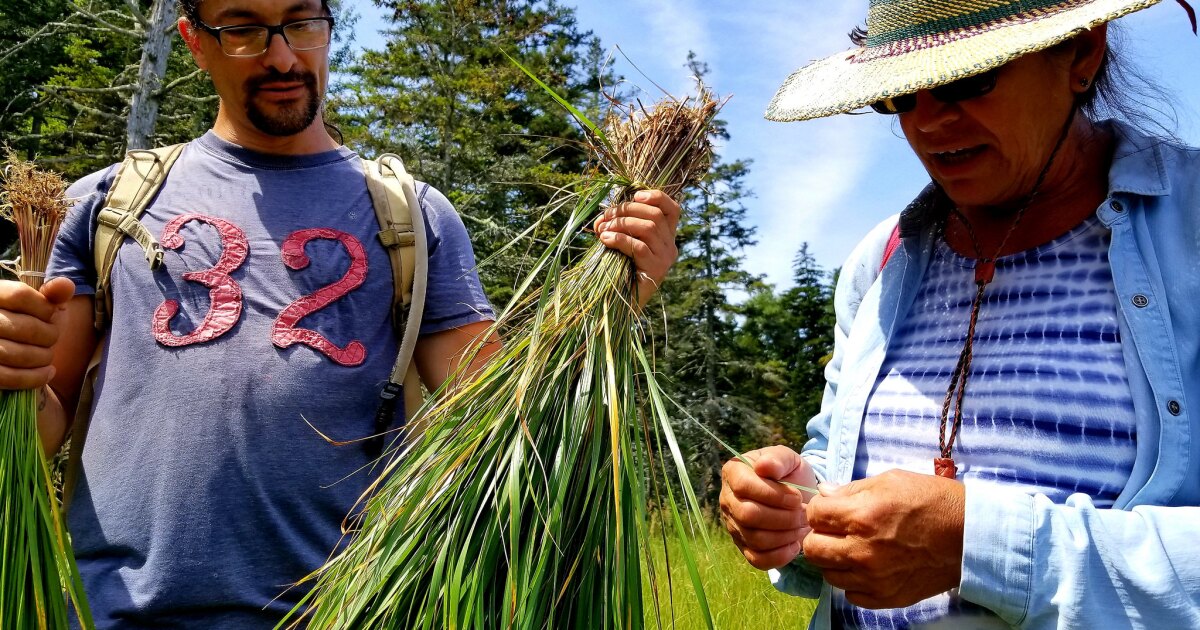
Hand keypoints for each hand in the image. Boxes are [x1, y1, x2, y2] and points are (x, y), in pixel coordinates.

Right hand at [0, 277, 74, 389]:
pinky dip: (34, 378)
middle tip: (53, 338)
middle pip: (23, 327)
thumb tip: (66, 286)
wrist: (6, 345)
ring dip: (42, 357)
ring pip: (15, 354)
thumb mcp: (34, 304)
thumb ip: (50, 295)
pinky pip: (7, 377)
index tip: (52, 315)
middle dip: (48, 335)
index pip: (20, 295)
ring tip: (49, 356)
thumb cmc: (22, 322)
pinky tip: (48, 373)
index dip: (44, 307)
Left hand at [593, 189, 679, 306]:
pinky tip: (605, 240)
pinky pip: (639, 246)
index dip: (656, 196)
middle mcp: (670, 246)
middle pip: (655, 215)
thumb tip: (604, 216)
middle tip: (605, 217)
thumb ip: (619, 226)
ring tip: (602, 230)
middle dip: (626, 210)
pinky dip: (619, 239)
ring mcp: (665, 259)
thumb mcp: (622, 242)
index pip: (672, 209)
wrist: (621, 304)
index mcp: (666, 237)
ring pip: (648, 228)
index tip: (635, 195)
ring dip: (621, 224)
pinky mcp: (656, 270)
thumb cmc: (620, 270)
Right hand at [719, 445, 816, 569]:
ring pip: (755, 539)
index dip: (773, 494)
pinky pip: (757, 560)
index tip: (796, 496)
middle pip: (748, 515)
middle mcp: (728, 500)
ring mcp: (734, 526)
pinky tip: (795, 545)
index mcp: (733, 473)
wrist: (798, 495)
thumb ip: (778, 459)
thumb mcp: (789, 459)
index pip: (743, 486)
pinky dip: (780, 556)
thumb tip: (763, 466)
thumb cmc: (791, 474)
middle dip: (782, 517)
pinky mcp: (744, 547)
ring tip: (802, 525)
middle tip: (803, 513)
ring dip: (785, 535)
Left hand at [803, 469, 964, 608]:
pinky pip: (851, 594)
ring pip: (829, 574)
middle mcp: (862, 551)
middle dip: (819, 535)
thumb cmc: (932, 501)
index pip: (814, 515)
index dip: (820, 509)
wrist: (969, 535)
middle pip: (813, 549)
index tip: (830, 509)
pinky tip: (867, 567)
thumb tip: (824, 494)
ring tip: (852, 548)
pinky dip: (853, 581)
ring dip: (834, 560)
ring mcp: (874, 578)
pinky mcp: (886, 597)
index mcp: (861, 516)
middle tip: (836, 530)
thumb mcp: (890, 481)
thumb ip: (851, 489)